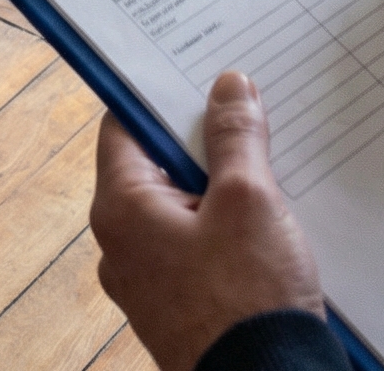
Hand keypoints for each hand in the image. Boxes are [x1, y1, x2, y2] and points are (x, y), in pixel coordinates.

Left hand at [91, 73, 323, 370]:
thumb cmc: (249, 300)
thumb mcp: (248, 200)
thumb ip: (235, 137)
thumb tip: (228, 85)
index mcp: (120, 208)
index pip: (124, 125)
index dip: (160, 96)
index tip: (195, 73)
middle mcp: (120, 245)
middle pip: (153, 166)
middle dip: (200, 143)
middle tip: (242, 114)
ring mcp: (148, 283)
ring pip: (178, 210)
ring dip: (217, 189)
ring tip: (263, 168)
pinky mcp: (178, 309)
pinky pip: (193, 250)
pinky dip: (222, 231)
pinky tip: (262, 225)